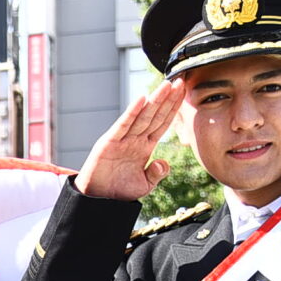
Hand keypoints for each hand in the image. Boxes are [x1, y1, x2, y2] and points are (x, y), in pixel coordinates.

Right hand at [75, 78, 184, 201]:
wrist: (97, 200)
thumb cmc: (118, 191)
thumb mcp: (144, 185)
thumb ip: (156, 174)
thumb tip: (164, 163)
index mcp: (145, 147)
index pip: (163, 123)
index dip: (173, 108)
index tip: (183, 93)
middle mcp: (135, 139)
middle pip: (155, 115)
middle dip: (168, 99)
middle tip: (180, 81)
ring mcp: (122, 139)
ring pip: (142, 116)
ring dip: (155, 100)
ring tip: (166, 85)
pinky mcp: (109, 142)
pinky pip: (123, 125)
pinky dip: (132, 112)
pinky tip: (141, 99)